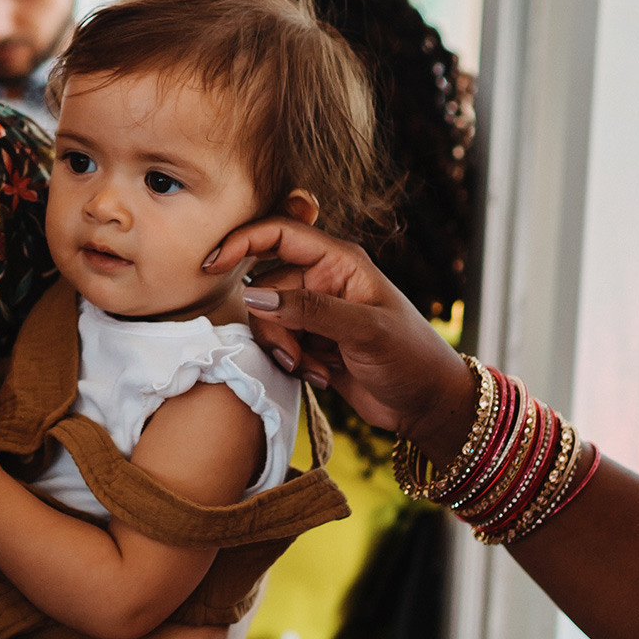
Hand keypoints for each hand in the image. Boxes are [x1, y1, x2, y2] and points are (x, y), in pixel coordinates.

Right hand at [204, 217, 476, 459]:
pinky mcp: (311, 342)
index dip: (242, 242)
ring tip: (313, 370)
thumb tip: (253, 294)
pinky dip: (292, 363)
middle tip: (294, 357)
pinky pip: (278, 344)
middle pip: (265, 286)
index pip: (279, 234)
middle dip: (272, 325)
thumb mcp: (365, 331)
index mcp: (339, 261)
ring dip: (283, 349)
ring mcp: (315, 312)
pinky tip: (320, 376)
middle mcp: (323, 280)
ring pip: (268, 320)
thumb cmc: (410, 357)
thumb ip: (310, 310)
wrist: (426, 404)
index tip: (212, 265)